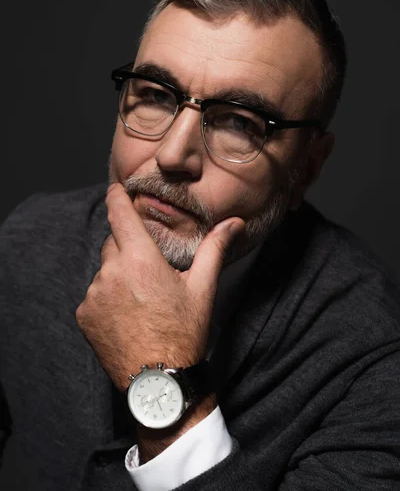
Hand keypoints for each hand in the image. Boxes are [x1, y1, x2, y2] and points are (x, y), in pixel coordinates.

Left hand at [76, 182, 243, 392]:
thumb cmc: (184, 332)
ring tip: (141, 300)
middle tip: (150, 271)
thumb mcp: (203, 288)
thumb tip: (234, 222)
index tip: (116, 188)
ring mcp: (94, 294)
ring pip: (105, 270)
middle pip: (114, 244)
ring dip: (118, 275)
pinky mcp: (84, 315)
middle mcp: (111, 271)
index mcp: (140, 259)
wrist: (159, 381)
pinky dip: (107, 297)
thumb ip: (215, 249)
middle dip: (129, 248)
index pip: (120, 214)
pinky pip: (94, 294)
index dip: (117, 196)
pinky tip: (127, 315)